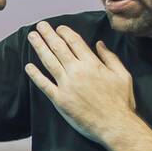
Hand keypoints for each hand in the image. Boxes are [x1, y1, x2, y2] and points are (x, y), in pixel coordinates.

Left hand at [25, 22, 135, 143]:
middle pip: (59, 48)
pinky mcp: (60, 100)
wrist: (115, 125)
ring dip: (39, 47)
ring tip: (32, 37)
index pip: (74, 42)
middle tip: (39, 25)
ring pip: (49, 62)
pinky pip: (44, 85)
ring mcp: (67, 85)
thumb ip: (110, 58)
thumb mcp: (123, 75)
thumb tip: (99, 44)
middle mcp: (77, 71)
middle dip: (48, 34)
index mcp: (92, 63)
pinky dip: (35, 75)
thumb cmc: (121, 101)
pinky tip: (28, 66)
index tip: (58, 28)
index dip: (64, 32)